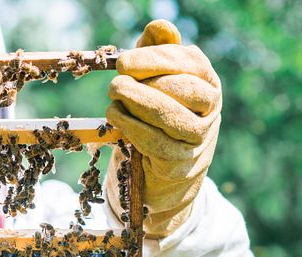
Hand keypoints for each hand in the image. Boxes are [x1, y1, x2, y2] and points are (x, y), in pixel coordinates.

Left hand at [105, 19, 221, 237]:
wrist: (169, 162)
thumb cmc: (160, 109)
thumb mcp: (156, 77)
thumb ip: (157, 51)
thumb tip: (159, 26)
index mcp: (206, 80)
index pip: (189, 63)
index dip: (155, 60)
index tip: (123, 63)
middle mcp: (210, 107)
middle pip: (185, 90)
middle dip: (146, 84)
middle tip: (115, 83)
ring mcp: (199, 136)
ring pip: (173, 117)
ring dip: (139, 104)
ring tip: (114, 96)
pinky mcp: (181, 161)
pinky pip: (158, 144)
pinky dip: (134, 129)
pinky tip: (116, 117)